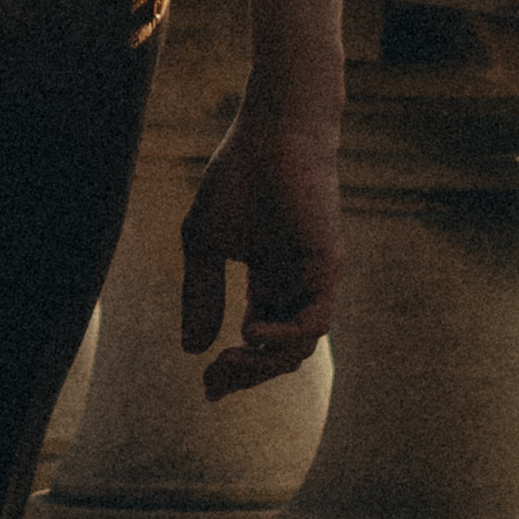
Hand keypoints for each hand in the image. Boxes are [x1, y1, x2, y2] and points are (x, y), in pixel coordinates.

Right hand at [178, 86, 339, 403]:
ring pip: (298, 345)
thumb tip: (192, 349)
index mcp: (270, 279)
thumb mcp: (203, 243)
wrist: (270, 132)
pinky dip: (284, 336)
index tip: (205, 386)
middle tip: (214, 382)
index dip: (234, 369)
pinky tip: (251, 334)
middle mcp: (296, 285)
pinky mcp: (326, 267)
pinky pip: (314, 321)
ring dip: (263, 364)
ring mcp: (313, 279)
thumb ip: (200, 294)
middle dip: (246, 375)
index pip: (258, 341)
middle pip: (280, 353)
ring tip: (229, 360)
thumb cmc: (238, 177)